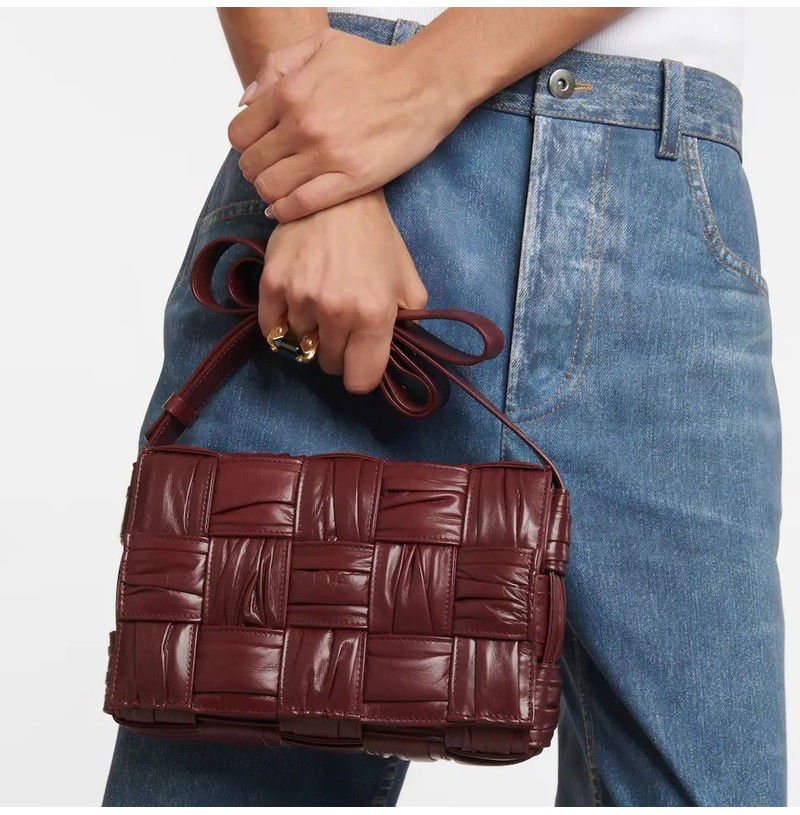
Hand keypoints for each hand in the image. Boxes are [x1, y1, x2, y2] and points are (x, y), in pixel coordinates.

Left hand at [229, 28, 467, 221]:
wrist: (424, 85)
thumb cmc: (375, 66)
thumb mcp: (321, 44)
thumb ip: (276, 66)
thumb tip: (245, 100)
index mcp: (290, 92)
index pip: (239, 134)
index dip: (245, 145)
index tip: (258, 148)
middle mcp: (303, 125)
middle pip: (251, 165)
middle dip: (255, 170)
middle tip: (271, 170)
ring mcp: (327, 155)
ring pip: (271, 188)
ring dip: (269, 192)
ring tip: (281, 188)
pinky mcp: (351, 179)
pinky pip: (302, 205)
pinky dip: (286, 211)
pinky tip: (285, 208)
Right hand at [258, 188, 427, 392]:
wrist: (336, 196)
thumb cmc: (376, 240)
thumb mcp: (408, 282)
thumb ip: (408, 324)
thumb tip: (398, 354)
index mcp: (375, 315)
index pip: (360, 381)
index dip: (360, 374)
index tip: (358, 361)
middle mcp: (337, 312)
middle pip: (328, 364)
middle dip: (336, 351)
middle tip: (341, 325)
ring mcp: (301, 299)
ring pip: (301, 346)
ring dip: (310, 333)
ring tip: (320, 305)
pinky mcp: (272, 285)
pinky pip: (271, 330)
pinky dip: (281, 325)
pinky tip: (294, 307)